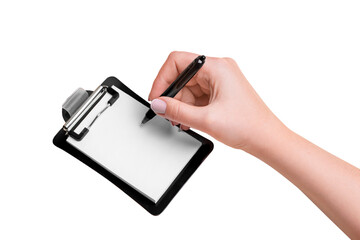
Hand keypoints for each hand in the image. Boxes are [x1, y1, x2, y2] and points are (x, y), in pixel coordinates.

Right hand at [148, 51, 281, 148]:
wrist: (266, 139)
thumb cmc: (248, 126)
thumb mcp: (206, 119)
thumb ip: (176, 111)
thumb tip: (158, 104)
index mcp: (217, 67)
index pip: (177, 61)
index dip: (162, 79)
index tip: (157, 97)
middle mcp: (219, 69)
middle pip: (182, 75)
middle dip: (173, 96)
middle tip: (168, 113)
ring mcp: (220, 80)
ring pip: (188, 87)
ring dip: (181, 104)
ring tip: (181, 121)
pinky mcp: (221, 91)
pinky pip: (197, 95)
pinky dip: (190, 107)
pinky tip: (189, 120)